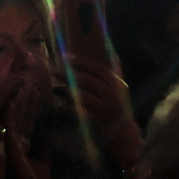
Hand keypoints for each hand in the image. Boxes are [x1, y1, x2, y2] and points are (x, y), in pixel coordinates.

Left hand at [64, 46, 144, 170]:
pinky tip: (60, 103)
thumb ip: (111, 70)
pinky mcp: (96, 123)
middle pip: (89, 81)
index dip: (82, 62)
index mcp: (117, 84)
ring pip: (83, 97)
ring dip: (67, 90)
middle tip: (55, 71)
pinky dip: (68, 107)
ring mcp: (105, 110)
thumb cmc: (117, 104)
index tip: (66, 57)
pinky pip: (79, 113)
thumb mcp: (118, 87)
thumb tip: (106, 46)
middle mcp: (113, 96)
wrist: (122, 131)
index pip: (98, 69)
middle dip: (70, 74)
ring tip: (56, 87)